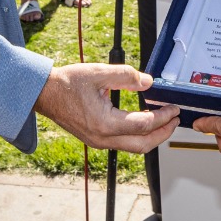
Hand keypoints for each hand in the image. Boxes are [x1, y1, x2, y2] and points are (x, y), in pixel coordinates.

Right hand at [33, 63, 179, 152]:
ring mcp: (99, 142)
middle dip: (163, 133)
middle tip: (175, 119)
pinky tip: (143, 122)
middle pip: (143, 145)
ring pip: (133, 147)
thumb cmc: (68, 83)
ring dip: (152, 137)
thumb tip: (148, 83)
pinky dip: (138, 136)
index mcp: (105, 123)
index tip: (173, 108)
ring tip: (164, 121)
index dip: (163, 117)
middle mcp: (103, 138)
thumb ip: (126, 76)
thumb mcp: (99, 73)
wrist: (45, 94)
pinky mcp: (96, 140)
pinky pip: (123, 143)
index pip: (144, 125)